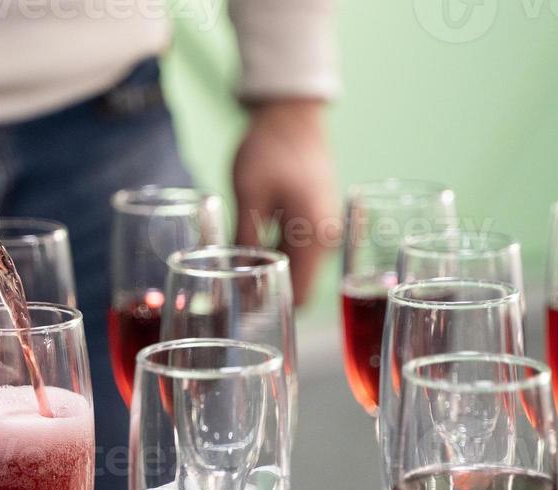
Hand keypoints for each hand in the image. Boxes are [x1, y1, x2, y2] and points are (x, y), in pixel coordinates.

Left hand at [232, 99, 336, 306]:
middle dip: (268, 293)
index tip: (239, 309)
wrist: (293, 112)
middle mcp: (328, 237)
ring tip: (235, 269)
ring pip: (298, 268)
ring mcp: (325, 227)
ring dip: (271, 273)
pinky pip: (299, 250)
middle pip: (300, 285)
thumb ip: (245, 239)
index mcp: (316, 236)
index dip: (270, 307)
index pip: (301, 297)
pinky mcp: (317, 218)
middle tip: (229, 292)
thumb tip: (235, 280)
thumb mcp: (249, 194)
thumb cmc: (271, 147)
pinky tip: (250, 248)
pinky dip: (277, 255)